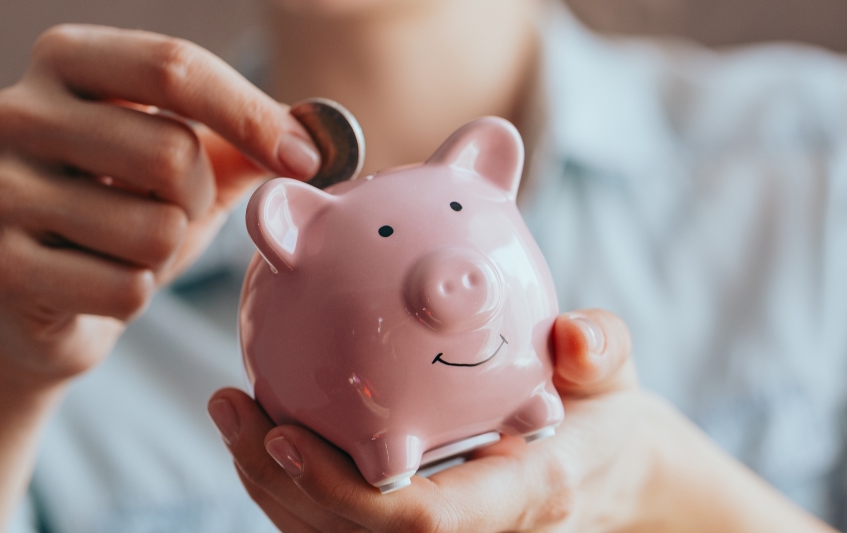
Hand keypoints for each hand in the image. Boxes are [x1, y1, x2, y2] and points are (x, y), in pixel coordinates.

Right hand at [0, 25, 320, 382]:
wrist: (48, 299)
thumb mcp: (196, 159)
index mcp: (67, 59)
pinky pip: (124, 290)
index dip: (252, 114)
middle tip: (172, 211)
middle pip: (172, 152)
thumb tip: (325, 137)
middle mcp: (16, 112)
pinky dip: (136, 296)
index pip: (175, 66)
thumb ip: (255, 136)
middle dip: (199, 199)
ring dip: (167, 252)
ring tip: (129, 248)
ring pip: (154, 229)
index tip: (306, 160)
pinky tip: (101, 284)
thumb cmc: (131, 208)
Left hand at [210, 310, 837, 531]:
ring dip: (272, 482)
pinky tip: (265, 422)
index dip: (344, 493)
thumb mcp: (615, 374)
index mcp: (519, 498)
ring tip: (231, 409)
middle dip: (281, 485)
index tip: (287, 434)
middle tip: (233, 406)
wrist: (608, 471)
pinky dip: (295, 480)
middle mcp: (474, 531)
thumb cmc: (604, 414)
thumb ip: (601, 350)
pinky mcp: (416, 524)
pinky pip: (342, 519)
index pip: (423, 521)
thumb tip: (574, 332)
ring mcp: (446, 532)